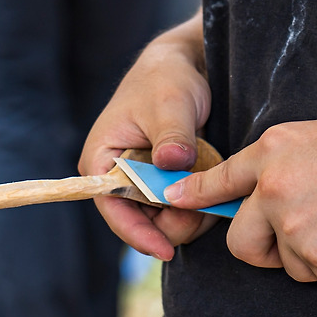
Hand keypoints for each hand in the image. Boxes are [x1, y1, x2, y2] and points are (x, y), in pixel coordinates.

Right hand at [79, 16, 217, 258]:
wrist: (184, 67)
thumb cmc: (166, 79)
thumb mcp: (170, 104)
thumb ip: (171, 135)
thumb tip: (171, 163)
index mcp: (101, 160)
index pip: (111, 207)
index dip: (137, 233)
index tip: (166, 249)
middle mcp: (116, 178)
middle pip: (140, 221)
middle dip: (174, 222)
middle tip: (206, 209)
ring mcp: (141, 183)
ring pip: (163, 220)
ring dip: (191, 215)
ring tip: (214, 192)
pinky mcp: (163, 184)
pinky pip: (180, 208)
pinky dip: (199, 205)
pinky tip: (215, 189)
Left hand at [163, 115, 316, 283]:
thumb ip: (282, 163)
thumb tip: (262, 188)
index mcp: (271, 151)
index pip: (220, 180)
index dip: (193, 195)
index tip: (171, 201)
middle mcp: (273, 188)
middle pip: (241, 243)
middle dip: (262, 251)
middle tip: (293, 245)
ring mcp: (293, 224)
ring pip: (288, 264)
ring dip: (314, 257)